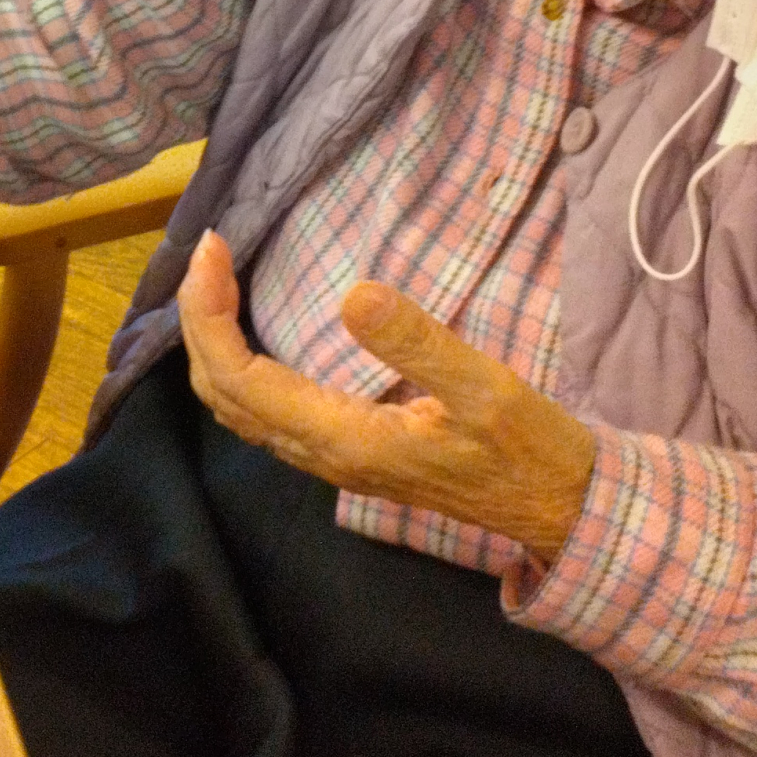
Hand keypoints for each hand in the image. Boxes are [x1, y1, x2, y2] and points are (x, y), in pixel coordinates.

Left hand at [176, 230, 596, 563]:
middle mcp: (323, 454)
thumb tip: (354, 293)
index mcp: (344, 440)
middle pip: (221, 392)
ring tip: (217, 278)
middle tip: (210, 250)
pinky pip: (263, 409)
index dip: (209, 314)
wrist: (557, 507)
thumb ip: (419, 344)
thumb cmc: (527, 449)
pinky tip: (250, 327)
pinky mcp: (345, 450)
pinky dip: (238, 362)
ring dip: (213, 341)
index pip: (239, 378)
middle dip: (199, 320)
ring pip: (236, 405)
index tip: (214, 248)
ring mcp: (331, 457)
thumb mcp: (485, 388)